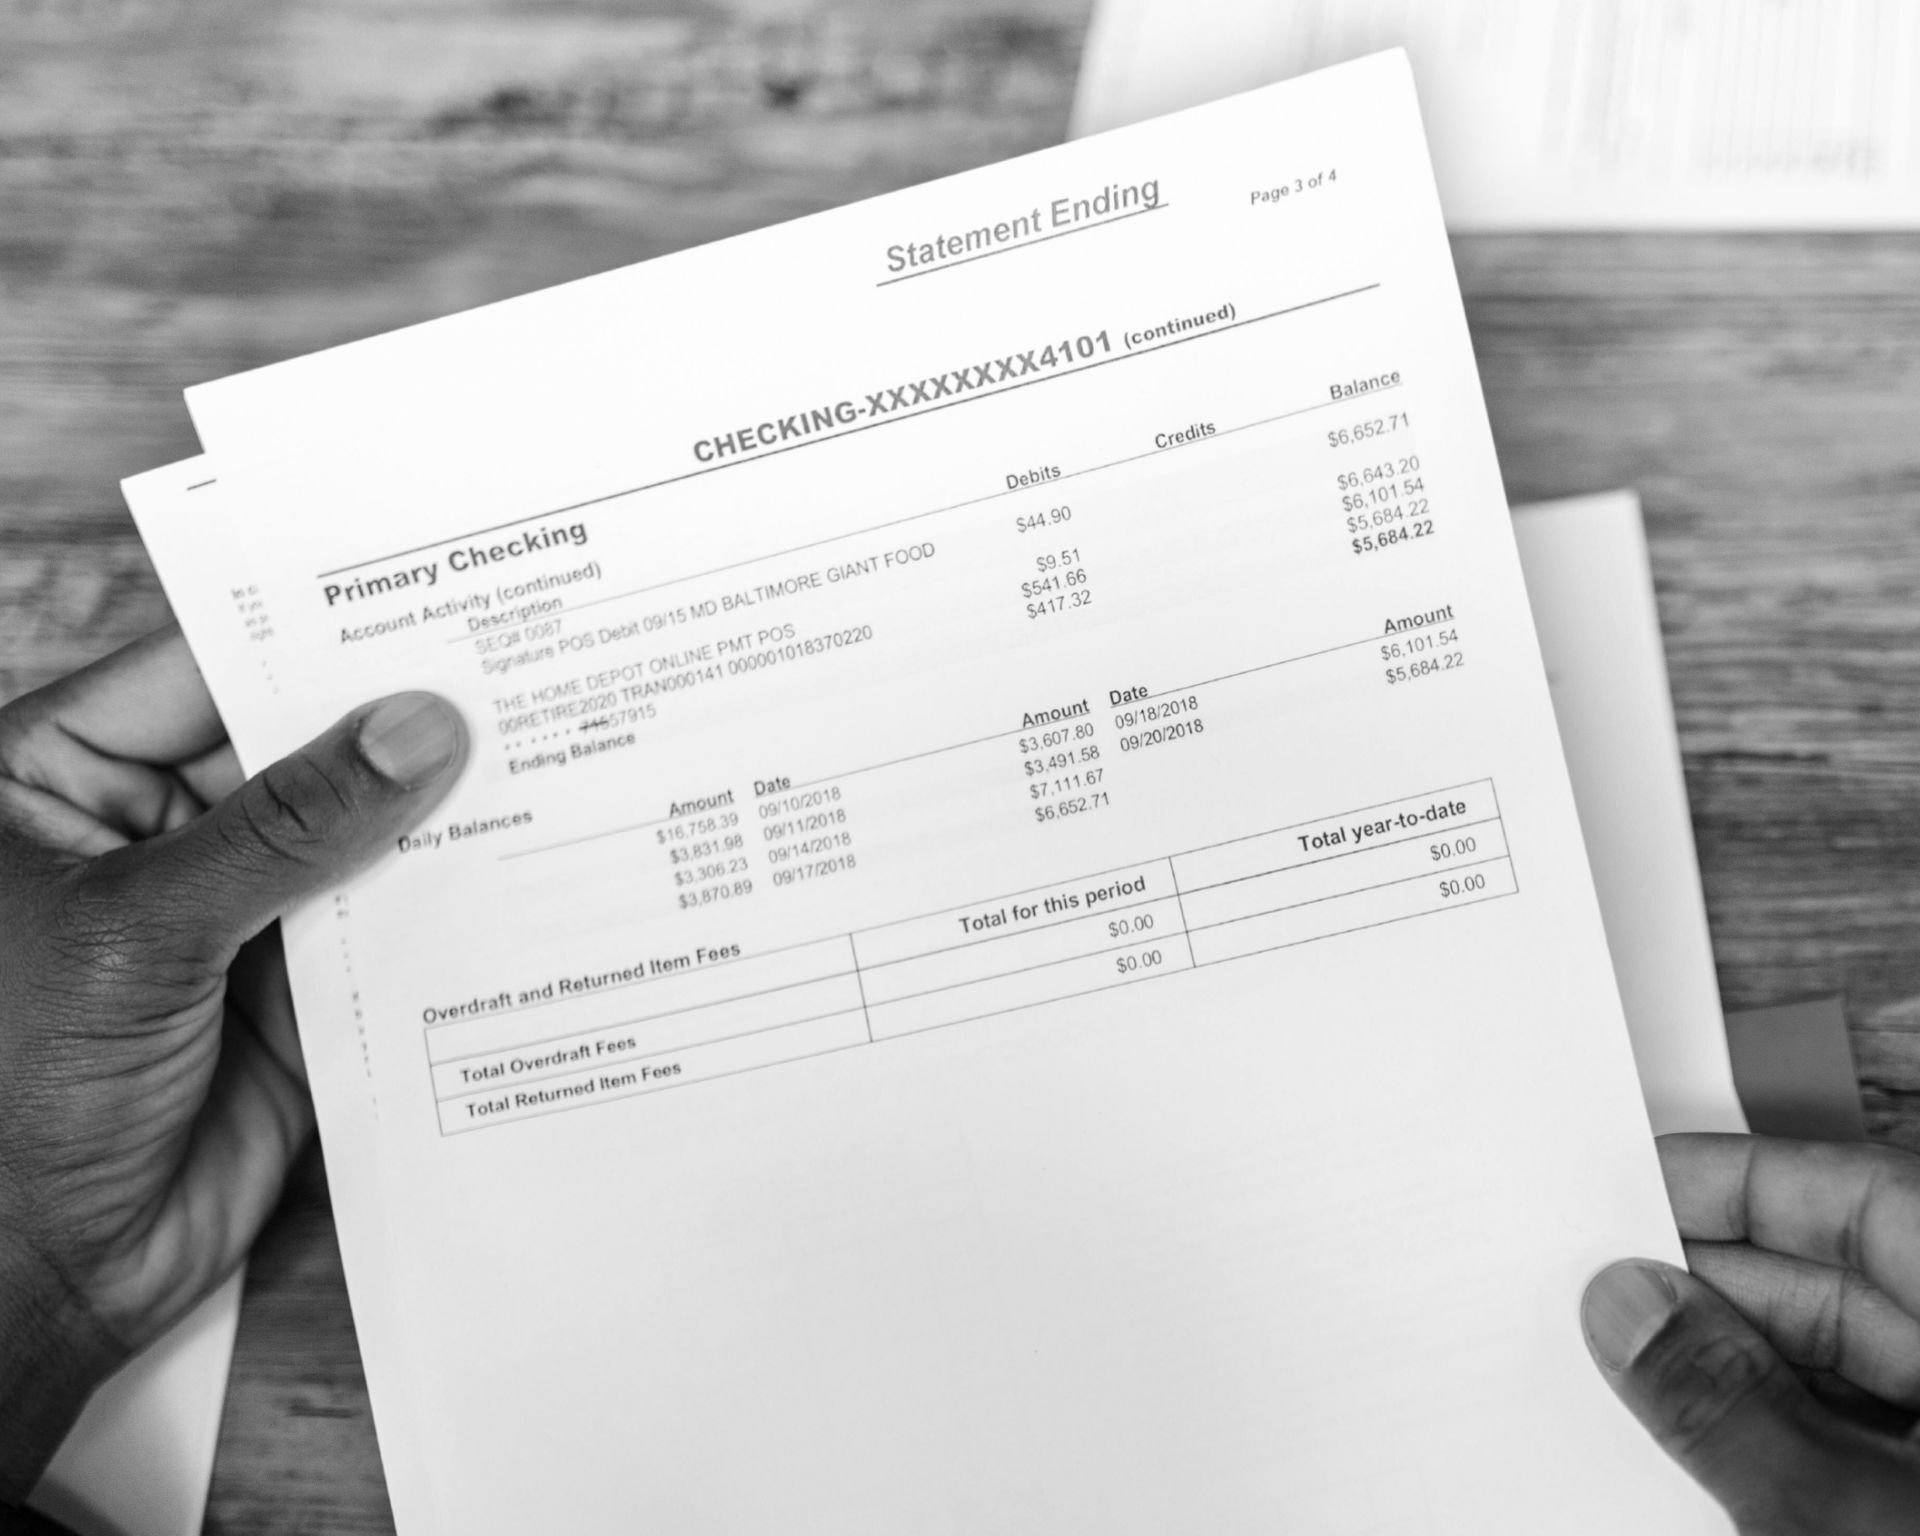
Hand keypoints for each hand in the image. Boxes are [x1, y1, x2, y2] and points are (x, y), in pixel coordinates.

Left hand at [0, 627, 464, 1498]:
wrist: (29, 1280)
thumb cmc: (13, 1087)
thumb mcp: (141, 930)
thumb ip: (287, 828)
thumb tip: (415, 729)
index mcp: (66, 778)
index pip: (205, 669)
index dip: (314, 636)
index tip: (432, 601)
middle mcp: (155, 830)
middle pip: (292, 747)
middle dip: (396, 725)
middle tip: (522, 675)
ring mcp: (233, 911)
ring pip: (350, 837)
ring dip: (436, 817)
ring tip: (554, 757)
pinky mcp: (299, 992)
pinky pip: (384, 927)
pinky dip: (450, 908)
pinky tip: (531, 869)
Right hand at [1583, 1133, 1919, 1533]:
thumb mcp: (1850, 1519)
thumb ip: (1733, 1409)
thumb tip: (1628, 1307)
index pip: (1869, 1200)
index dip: (1741, 1181)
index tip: (1633, 1187)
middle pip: (1856, 1283)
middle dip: (1721, 1291)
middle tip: (1608, 1300)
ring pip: (1857, 1369)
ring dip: (1743, 1375)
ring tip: (1640, 1389)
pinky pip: (1877, 1443)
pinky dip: (1795, 1442)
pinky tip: (1706, 1454)